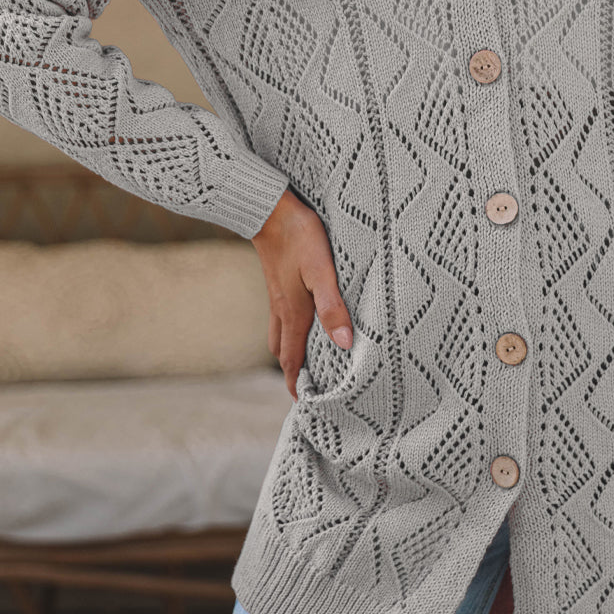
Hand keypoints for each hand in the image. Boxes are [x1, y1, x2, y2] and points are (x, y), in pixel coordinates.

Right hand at [250, 189, 352, 400]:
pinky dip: (289, 330)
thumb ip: (333, 306)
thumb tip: (344, 343)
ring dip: (290, 352)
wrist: (269, 208)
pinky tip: (302, 322)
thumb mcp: (322, 271)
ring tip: (304, 363)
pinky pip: (281, 316)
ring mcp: (277, 296)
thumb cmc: (300, 237)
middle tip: (307, 390)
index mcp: (293, 313)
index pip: (293, 360)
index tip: (304, 405)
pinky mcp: (278, 282)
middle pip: (284, 351)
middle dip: (294, 373)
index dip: (298, 383)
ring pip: (280, 334)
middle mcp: (282, 310)